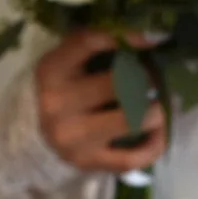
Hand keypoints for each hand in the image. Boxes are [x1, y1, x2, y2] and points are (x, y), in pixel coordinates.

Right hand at [35, 29, 166, 172]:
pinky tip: (158, 133)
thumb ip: (97, 45)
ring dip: (155, 112)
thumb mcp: (69, 62)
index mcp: (52, 70)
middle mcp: (58, 103)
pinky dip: (155, 145)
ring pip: (131, 119)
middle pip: (118, 83)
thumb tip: (149, 36)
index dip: (126, 38)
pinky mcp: (88, 162)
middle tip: (152, 82)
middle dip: (145, 80)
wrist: (39, 138)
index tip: (149, 42)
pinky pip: (133, 157)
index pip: (90, 42)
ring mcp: (73, 137)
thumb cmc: (65, 91)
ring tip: (156, 109)